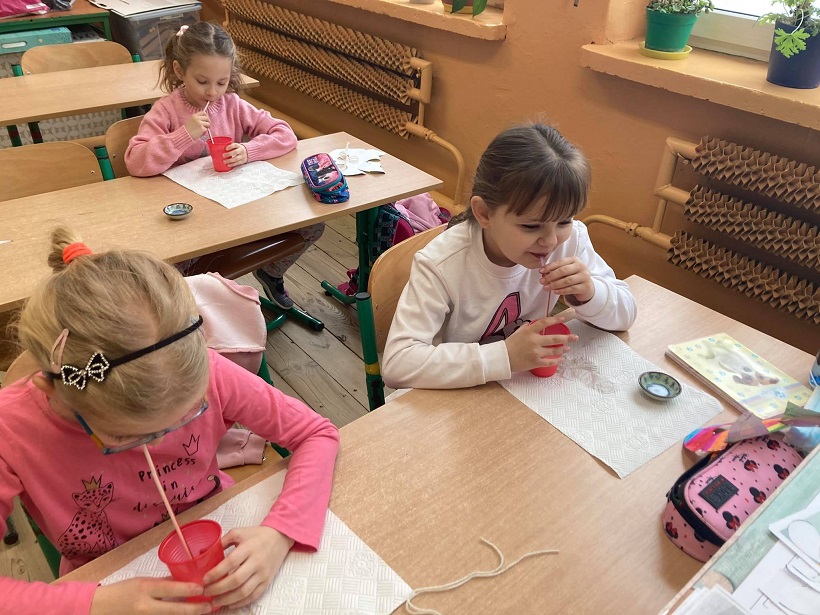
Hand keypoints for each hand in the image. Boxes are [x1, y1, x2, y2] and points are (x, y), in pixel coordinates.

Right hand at [90, 577, 210, 614]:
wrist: (101, 607)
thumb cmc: (124, 591)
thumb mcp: (143, 581)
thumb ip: (164, 582)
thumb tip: (187, 580)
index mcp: (145, 589)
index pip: (169, 589)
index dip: (187, 589)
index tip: (202, 588)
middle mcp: (145, 606)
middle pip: (173, 610)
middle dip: (193, 609)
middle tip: (209, 606)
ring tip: (203, 612)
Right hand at [184, 111, 209, 139]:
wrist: (185, 135)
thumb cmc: (188, 129)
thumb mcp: (191, 120)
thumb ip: (197, 118)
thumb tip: (206, 118)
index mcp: (194, 115)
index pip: (203, 112)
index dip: (206, 116)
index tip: (206, 120)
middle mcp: (197, 118)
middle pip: (207, 118)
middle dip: (208, 122)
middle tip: (206, 126)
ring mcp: (200, 123)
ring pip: (208, 124)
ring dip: (206, 127)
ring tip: (201, 130)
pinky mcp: (202, 129)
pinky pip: (206, 129)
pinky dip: (204, 132)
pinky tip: (200, 133)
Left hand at [204, 526, 293, 608]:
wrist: (280, 537)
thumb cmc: (257, 535)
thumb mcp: (239, 533)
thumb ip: (222, 542)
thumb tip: (203, 552)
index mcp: (248, 547)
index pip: (230, 562)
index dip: (216, 573)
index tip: (205, 579)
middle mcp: (257, 561)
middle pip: (236, 580)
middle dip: (218, 589)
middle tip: (206, 592)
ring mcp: (263, 573)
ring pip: (244, 591)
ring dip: (227, 599)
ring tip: (215, 601)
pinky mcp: (267, 581)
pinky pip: (253, 596)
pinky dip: (240, 603)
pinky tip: (229, 604)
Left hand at [224, 143, 247, 167]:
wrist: (248, 152)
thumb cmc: (239, 149)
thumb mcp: (236, 146)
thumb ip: (230, 147)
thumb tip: (220, 149)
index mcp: (239, 146)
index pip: (235, 145)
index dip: (230, 147)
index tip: (226, 148)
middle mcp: (241, 151)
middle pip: (235, 152)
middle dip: (228, 154)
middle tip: (223, 156)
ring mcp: (242, 156)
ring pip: (236, 159)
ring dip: (229, 161)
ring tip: (224, 161)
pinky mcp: (242, 161)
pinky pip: (237, 163)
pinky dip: (232, 164)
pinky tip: (228, 165)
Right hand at [505, 312, 576, 373]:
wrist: (503, 358)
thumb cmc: (509, 344)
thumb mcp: (518, 332)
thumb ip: (527, 328)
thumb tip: (534, 324)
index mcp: (529, 331)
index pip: (545, 323)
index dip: (555, 320)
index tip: (564, 318)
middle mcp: (534, 341)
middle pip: (555, 338)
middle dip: (567, 338)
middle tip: (575, 337)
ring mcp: (536, 352)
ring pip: (554, 350)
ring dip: (563, 349)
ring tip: (568, 348)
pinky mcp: (536, 362)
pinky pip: (550, 362)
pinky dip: (557, 361)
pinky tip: (561, 359)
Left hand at [540, 257, 594, 304]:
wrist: (586, 287)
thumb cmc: (573, 277)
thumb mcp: (566, 272)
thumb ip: (556, 271)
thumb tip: (543, 274)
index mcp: (574, 260)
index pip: (560, 262)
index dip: (549, 267)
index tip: (541, 271)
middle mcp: (581, 266)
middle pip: (563, 271)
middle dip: (551, 276)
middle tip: (542, 281)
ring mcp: (584, 276)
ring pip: (567, 280)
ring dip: (555, 284)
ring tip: (546, 288)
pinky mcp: (585, 287)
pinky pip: (572, 289)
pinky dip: (562, 291)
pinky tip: (555, 292)